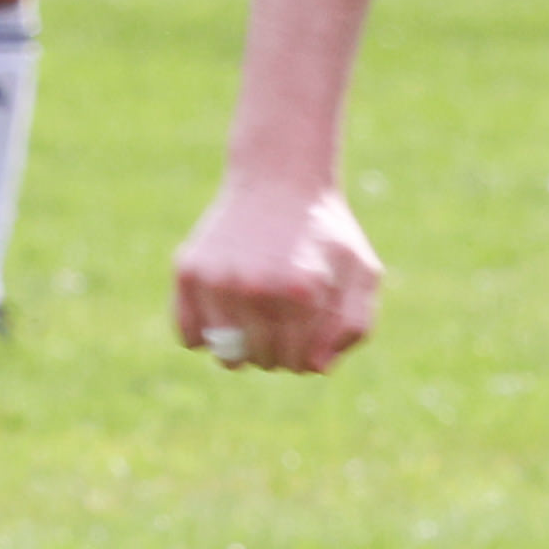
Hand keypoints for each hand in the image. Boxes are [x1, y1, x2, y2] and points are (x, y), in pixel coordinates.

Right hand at [171, 176, 383, 372]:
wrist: (279, 180)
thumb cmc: (325, 234)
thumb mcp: (361, 273)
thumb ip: (352, 326)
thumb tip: (313, 368)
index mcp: (300, 292)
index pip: (299, 362)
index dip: (307, 352)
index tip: (309, 325)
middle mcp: (254, 288)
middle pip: (262, 360)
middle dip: (277, 349)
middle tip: (284, 316)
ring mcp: (216, 280)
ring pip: (225, 355)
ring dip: (242, 345)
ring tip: (257, 314)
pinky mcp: (187, 271)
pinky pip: (190, 336)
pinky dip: (206, 334)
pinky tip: (227, 310)